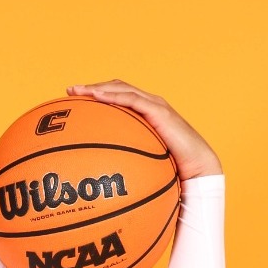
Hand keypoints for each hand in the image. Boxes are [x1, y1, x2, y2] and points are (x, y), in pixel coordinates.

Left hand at [66, 80, 222, 180]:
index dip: (96, 94)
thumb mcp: (142, 165)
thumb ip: (124, 163)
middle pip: (117, 88)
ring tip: (79, 91)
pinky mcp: (160, 111)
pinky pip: (133, 100)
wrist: (196, 170)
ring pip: (123, 89)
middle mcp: (149, 105)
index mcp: (144, 114)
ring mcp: (155, 105)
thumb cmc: (171, 171)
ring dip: (99, 88)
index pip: (118, 97)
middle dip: (93, 87)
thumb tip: (98, 180)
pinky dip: (115, 97)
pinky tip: (98, 98)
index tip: (73, 99)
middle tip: (70, 91)